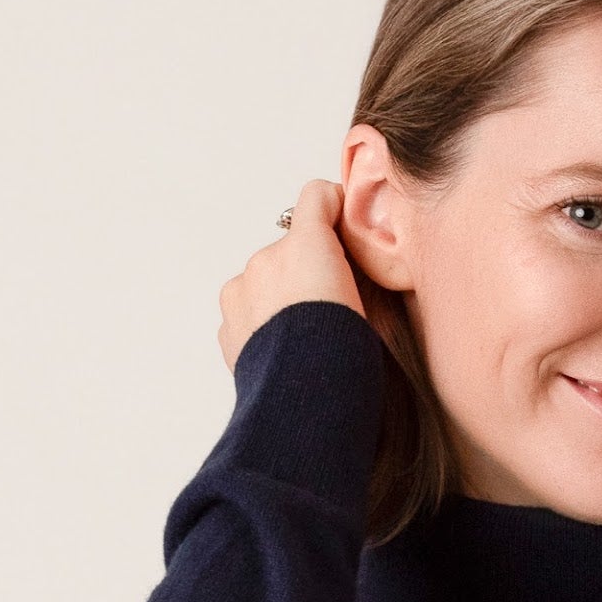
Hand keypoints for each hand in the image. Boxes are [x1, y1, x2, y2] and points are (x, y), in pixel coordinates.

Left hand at [217, 179, 367, 373]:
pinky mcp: (227, 325)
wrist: (305, 405)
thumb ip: (358, 272)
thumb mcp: (374, 309)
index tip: (344, 229)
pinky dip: (265, 324)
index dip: (334, 209)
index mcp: (309, 248)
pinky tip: (285, 352)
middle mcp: (268, 259)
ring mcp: (241, 292)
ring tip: (306, 338)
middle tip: (332, 308)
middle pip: (292, 248)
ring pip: (267, 281)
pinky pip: (249, 311)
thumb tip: (351, 269)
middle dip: (310, 269)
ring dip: (284, 297)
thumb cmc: (347, 359)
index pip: (317, 197)